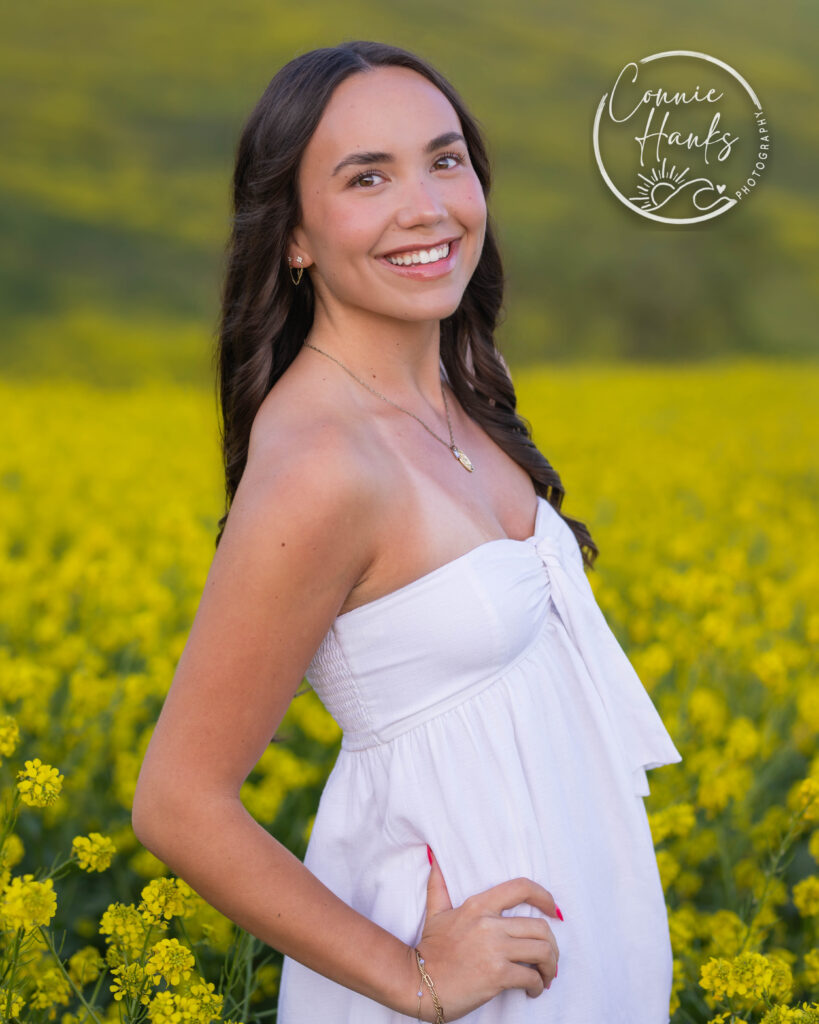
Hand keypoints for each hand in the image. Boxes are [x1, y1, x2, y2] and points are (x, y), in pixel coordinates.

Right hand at [413, 848, 560, 1020]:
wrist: (418, 983)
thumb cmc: (430, 949)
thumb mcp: (436, 913)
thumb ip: (439, 885)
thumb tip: (434, 857)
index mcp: (478, 905)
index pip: (521, 888)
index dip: (544, 896)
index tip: (553, 909)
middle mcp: (489, 924)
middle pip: (540, 927)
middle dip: (552, 946)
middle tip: (548, 959)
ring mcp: (494, 949)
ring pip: (542, 951)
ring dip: (550, 966)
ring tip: (545, 976)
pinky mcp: (497, 975)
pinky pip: (531, 977)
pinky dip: (538, 985)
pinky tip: (532, 990)